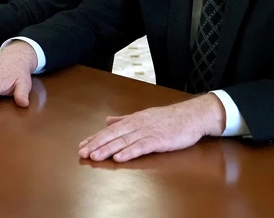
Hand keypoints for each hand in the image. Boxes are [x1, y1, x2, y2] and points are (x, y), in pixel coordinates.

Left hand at [78, 93, 225, 162]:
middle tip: (83, 152)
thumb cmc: (168, 118)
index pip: (110, 129)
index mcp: (133, 120)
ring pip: (124, 141)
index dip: (96, 137)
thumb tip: (108, 120)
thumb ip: (125, 119)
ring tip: (95, 156)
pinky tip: (119, 157)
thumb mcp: (144, 116)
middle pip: (113, 134)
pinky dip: (129, 152)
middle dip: (97, 144)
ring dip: (108, 149)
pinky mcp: (159, 140)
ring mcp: (148, 132)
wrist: (191, 116)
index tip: (82, 145)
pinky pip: (141, 146)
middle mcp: (137, 124)